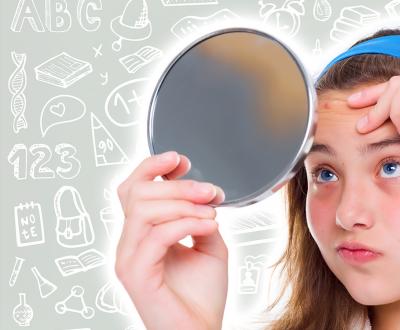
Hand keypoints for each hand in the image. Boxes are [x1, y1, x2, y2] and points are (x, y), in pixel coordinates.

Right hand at [115, 151, 227, 329]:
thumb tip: (204, 197)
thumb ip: (201, 218)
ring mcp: (129, 258)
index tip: (181, 160)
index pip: (133, 189)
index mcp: (143, 234)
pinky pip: (156, 235)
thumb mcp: (209, 244)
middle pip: (138, 193)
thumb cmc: (202, 296)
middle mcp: (131, 244)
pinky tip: (207, 226)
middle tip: (210, 191)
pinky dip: (186, 223)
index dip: (152, 167)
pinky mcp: (135, 274)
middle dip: (178, 185)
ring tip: (211, 213)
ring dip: (184, 203)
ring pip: (144, 209)